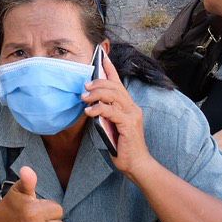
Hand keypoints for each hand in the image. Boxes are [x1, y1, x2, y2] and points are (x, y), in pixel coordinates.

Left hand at [83, 54, 150, 176]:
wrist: (137, 164)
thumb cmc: (123, 147)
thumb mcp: (112, 126)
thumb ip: (106, 114)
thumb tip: (92, 105)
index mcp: (129, 106)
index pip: (119, 83)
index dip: (111, 69)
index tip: (102, 57)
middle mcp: (132, 107)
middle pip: (115, 86)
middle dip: (98, 82)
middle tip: (85, 86)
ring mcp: (132, 115)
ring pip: (113, 95)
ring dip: (96, 94)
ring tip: (84, 97)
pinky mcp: (128, 124)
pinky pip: (111, 111)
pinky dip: (98, 109)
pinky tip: (89, 112)